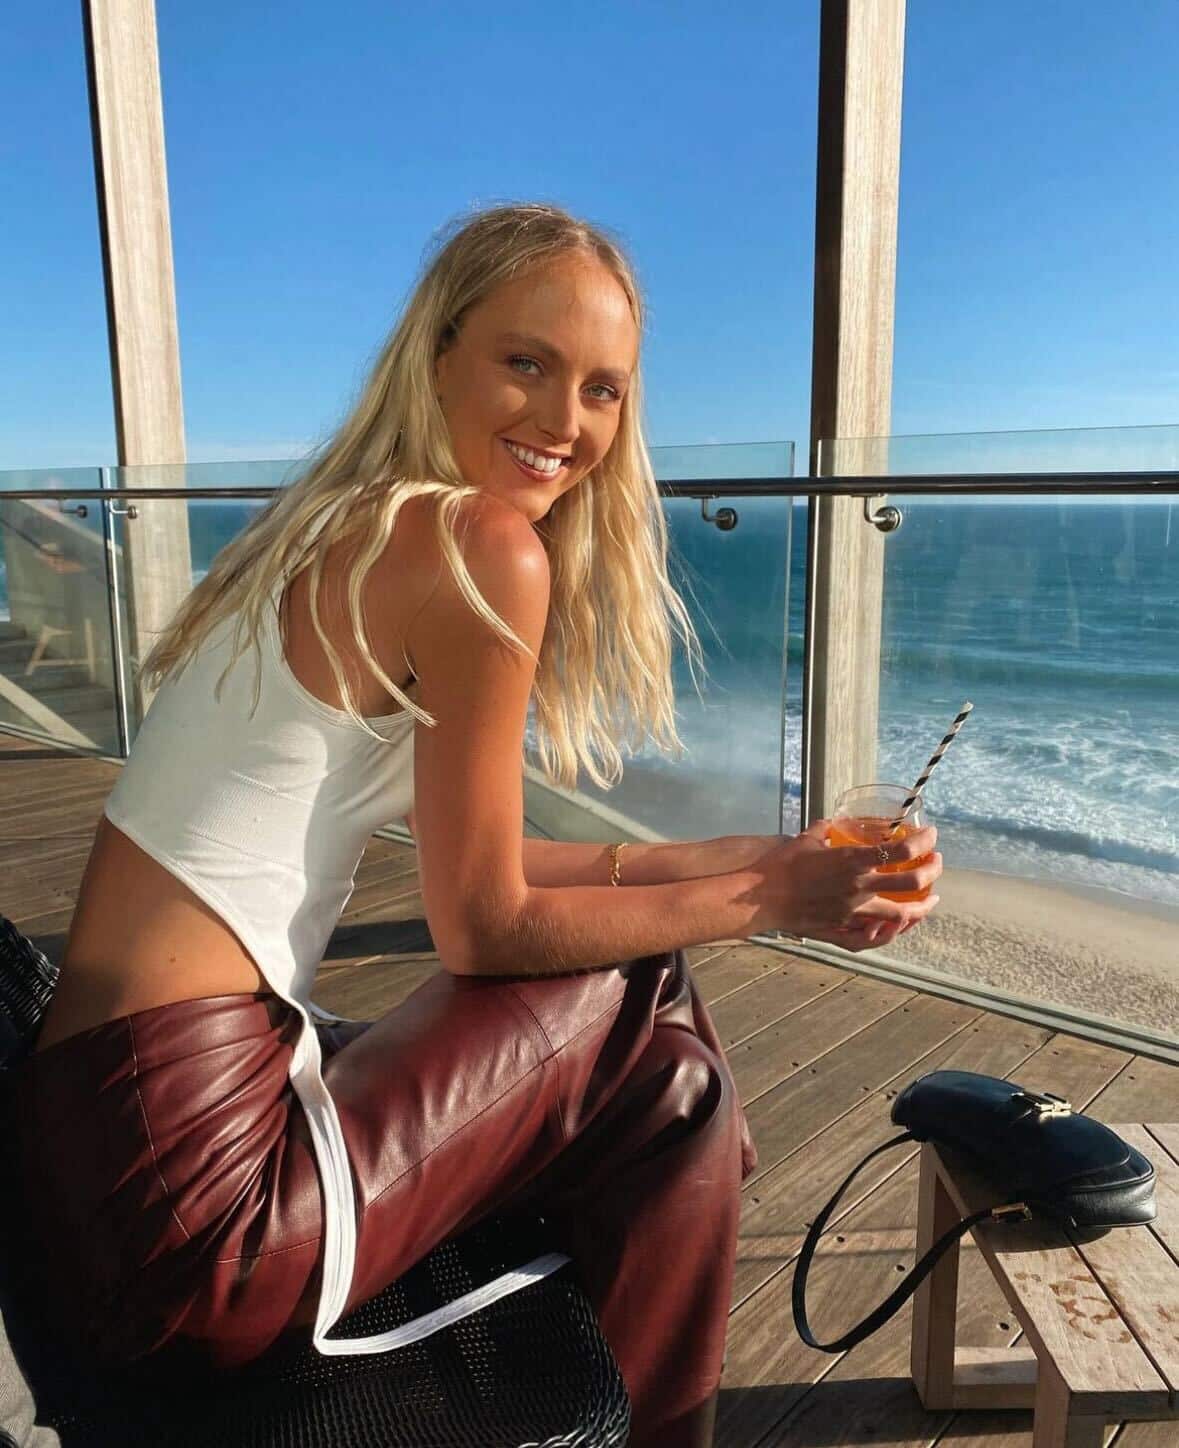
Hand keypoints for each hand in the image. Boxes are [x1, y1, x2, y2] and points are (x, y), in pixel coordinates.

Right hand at [751, 820, 941, 951]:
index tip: (932, 836)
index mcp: (852, 860)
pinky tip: (898, 926)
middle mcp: (858, 887)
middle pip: (911, 884)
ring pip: (900, 915)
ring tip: (931, 900)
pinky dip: (890, 932)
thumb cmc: (782, 864)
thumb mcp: (808, 837)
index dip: (923, 843)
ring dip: (921, 908)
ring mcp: (852, 911)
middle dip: (932, 872)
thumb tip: (837, 823)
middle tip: (936, 863)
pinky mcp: (840, 928)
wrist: (761, 896)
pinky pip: (873, 937)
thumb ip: (828, 829)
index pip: (901, 852)